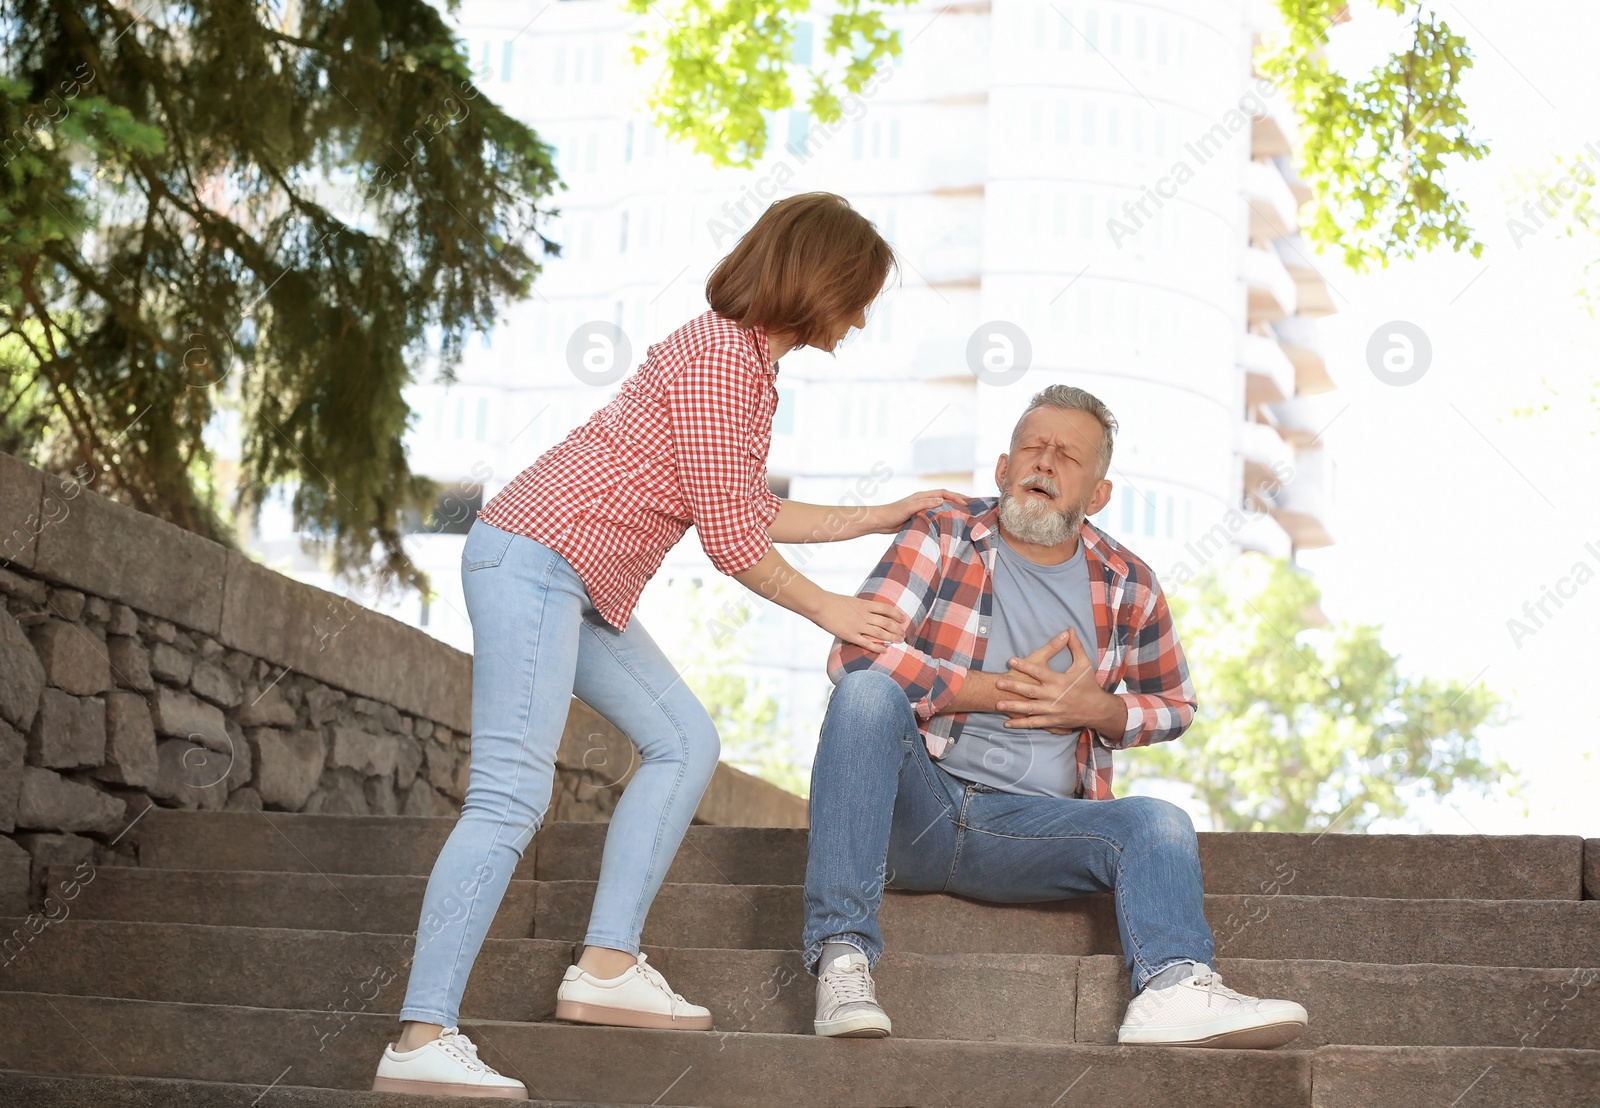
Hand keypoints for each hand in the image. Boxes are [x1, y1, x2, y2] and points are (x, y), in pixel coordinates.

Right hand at [814, 593, 910, 653]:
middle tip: (903, 634)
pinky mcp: (850, 635)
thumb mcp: (851, 600)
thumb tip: (868, 610)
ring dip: (892, 638)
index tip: (903, 619)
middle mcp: (864, 615)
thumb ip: (861, 606)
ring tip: (899, 642)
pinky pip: (867, 643)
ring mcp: (858, 626)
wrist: (820, 605)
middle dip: (897, 629)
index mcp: (864, 604)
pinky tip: (885, 650)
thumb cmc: (832, 601)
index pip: (886, 608)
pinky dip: (878, 647)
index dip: (897, 614)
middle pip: (886, 622)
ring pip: (880, 633)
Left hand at [867, 489, 965, 534]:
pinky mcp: (919, 518)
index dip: (956, 496)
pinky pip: (936, 516)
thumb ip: (925, 503)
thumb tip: (942, 500)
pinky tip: (950, 524)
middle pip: (945, 498)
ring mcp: (922, 509)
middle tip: (972, 505)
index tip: (966, 503)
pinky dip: (944, 517)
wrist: (880, 522)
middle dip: (958, 500)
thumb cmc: (893, 513)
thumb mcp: (909, 508)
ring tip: (965, 514)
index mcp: (922, 496)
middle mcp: (923, 501)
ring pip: (941, 507)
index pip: (943, 493)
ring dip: (952, 508)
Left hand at [993, 627, 1111, 731]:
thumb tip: (1069, 629)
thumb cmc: (1089, 685)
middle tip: (998, 683)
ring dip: (1013, 707)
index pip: (1038, 672)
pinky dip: (1021, 724)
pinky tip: (1008, 723)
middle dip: (1013, 687)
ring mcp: (1052, 710)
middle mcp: (1054, 696)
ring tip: (998, 704)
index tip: (1011, 660)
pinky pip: (1034, 723)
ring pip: (1029, 709)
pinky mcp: (1052, 721)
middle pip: (1030, 691)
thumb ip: (1074, 646)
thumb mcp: (1083, 664)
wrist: (1098, 710)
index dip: (1024, 665)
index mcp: (1059, 681)